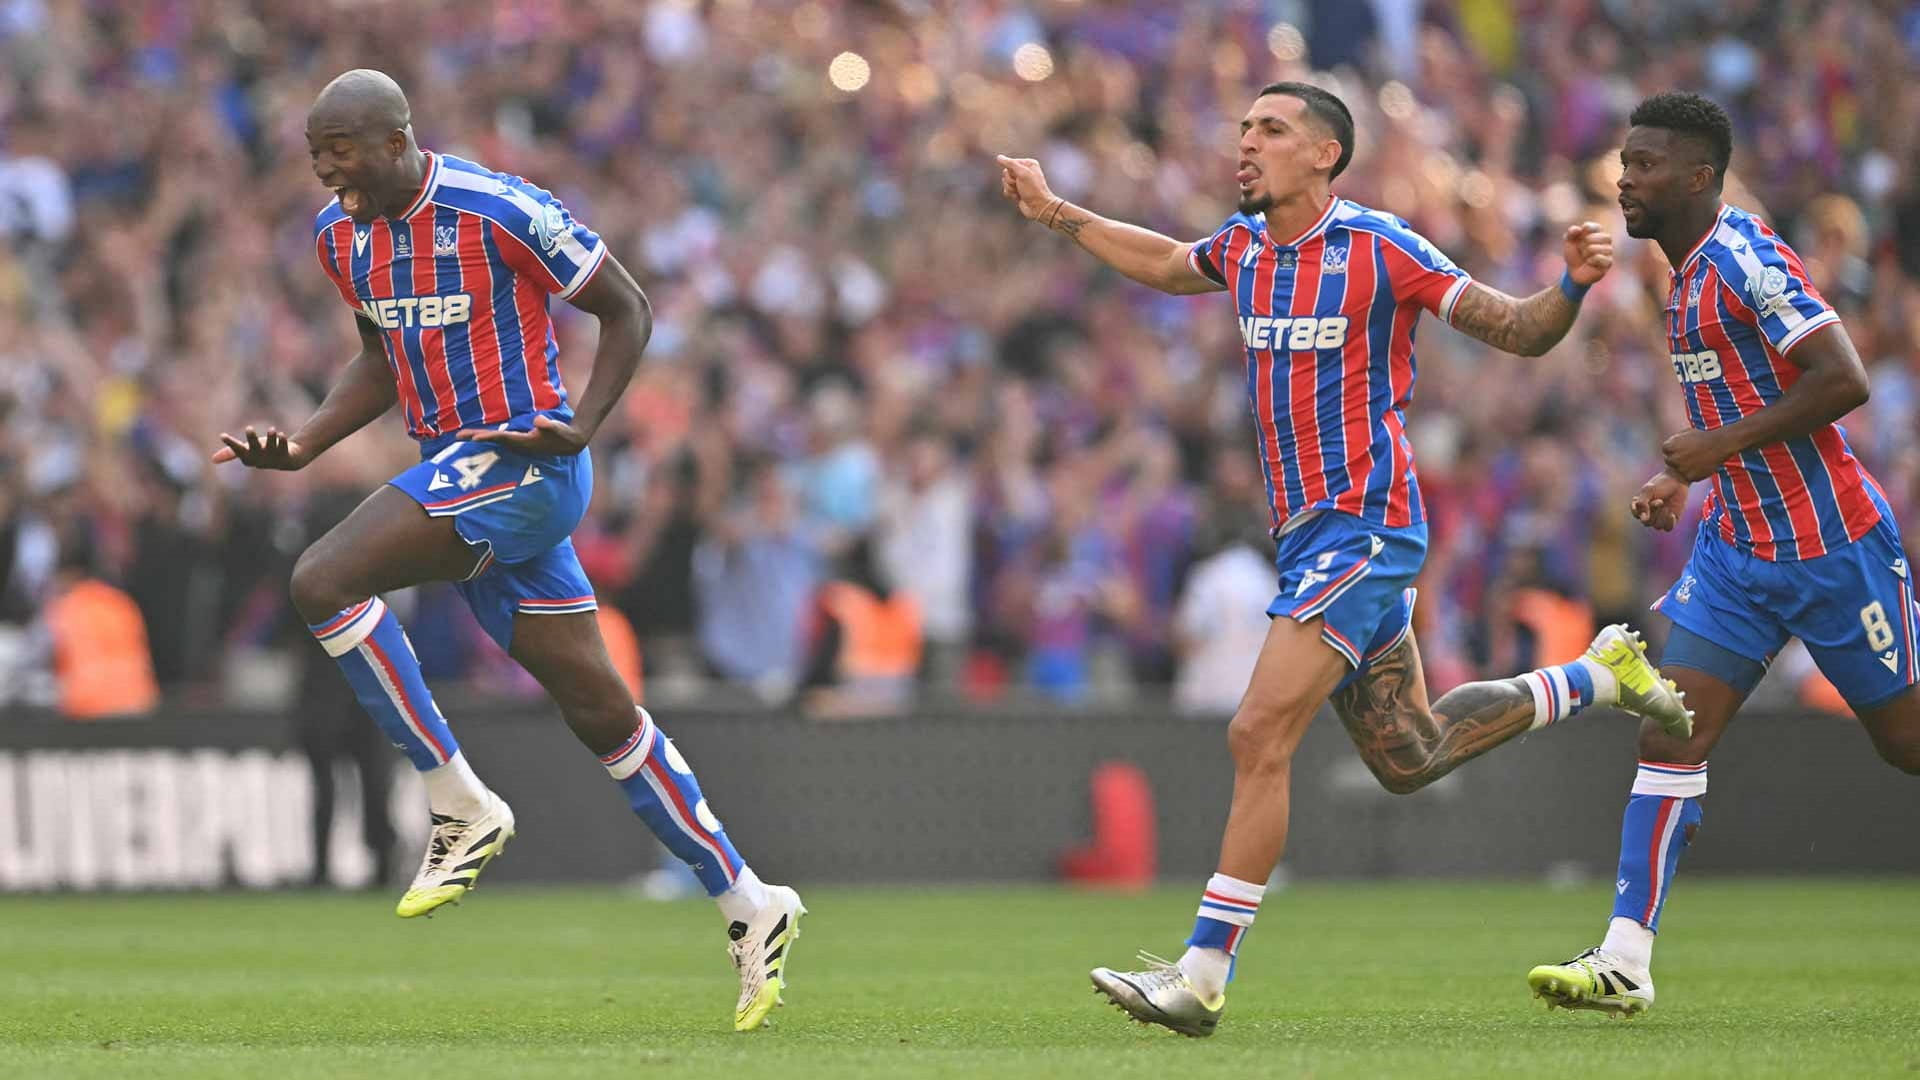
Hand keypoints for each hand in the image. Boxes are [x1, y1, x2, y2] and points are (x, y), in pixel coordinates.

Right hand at [213, 426, 310, 469]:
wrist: (288, 460)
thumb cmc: (262, 453)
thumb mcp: (246, 452)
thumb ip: (231, 454)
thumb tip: (212, 460)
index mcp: (249, 458)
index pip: (238, 450)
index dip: (231, 444)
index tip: (222, 435)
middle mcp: (261, 459)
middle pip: (255, 448)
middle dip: (252, 439)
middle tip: (249, 428)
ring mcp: (274, 458)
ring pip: (272, 447)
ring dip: (271, 438)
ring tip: (272, 429)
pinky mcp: (287, 456)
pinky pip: (284, 449)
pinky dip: (282, 441)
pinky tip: (281, 434)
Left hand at [456, 414, 589, 455]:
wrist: (569, 444)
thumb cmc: (562, 435)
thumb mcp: (557, 429)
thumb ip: (548, 425)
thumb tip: (538, 421)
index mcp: (523, 442)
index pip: (502, 439)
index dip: (488, 438)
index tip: (474, 439)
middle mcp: (517, 444)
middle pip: (492, 440)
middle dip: (475, 438)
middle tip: (456, 437)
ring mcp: (517, 443)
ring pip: (493, 439)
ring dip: (478, 437)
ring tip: (461, 436)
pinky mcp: (519, 440)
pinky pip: (498, 438)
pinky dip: (487, 436)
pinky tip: (478, 434)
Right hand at [996, 155, 1058, 221]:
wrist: (1038, 207)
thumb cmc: (1034, 189)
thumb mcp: (1023, 173)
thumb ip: (1010, 164)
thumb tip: (999, 157)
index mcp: (1028, 164)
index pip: (1010, 163)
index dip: (1011, 171)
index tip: (1019, 177)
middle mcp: (1024, 171)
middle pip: (1006, 172)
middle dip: (1010, 181)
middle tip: (1019, 185)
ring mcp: (1020, 182)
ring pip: (1005, 182)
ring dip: (1010, 188)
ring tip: (1019, 192)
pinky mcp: (1017, 190)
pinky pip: (1006, 190)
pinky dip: (1010, 194)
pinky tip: (1018, 197)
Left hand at [1563, 221, 1613, 285]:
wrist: (1573, 271)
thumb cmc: (1574, 254)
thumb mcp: (1569, 242)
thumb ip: (1571, 232)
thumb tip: (1577, 229)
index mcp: (1597, 232)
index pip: (1596, 227)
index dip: (1587, 230)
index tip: (1579, 234)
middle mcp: (1605, 241)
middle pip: (1604, 236)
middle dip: (1587, 242)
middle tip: (1581, 248)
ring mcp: (1608, 252)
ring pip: (1603, 248)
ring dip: (1588, 252)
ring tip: (1584, 256)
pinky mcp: (1608, 263)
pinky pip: (1601, 258)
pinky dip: (1591, 260)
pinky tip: (1588, 262)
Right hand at [1631, 470, 1689, 531]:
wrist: (1679, 480)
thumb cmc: (1661, 483)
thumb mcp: (1648, 491)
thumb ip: (1642, 503)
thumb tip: (1642, 518)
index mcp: (1641, 506)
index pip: (1636, 515)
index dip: (1640, 510)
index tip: (1646, 500)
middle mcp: (1650, 513)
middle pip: (1646, 523)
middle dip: (1653, 512)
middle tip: (1660, 501)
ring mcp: (1661, 517)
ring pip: (1657, 526)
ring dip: (1662, 516)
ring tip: (1666, 506)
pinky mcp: (1672, 519)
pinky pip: (1668, 528)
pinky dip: (1669, 522)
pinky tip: (1672, 513)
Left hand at [1661, 428, 1731, 482]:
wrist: (1719, 444)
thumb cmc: (1703, 437)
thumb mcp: (1685, 433)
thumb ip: (1674, 440)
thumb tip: (1667, 446)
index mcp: (1668, 447)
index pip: (1666, 451)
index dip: (1675, 450)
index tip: (1685, 448)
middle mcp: (1672, 458)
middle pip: (1669, 462)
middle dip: (1678, 459)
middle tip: (1691, 455)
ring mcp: (1680, 469)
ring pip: (1678, 470)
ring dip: (1685, 467)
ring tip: (1697, 459)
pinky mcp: (1690, 476)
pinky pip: (1688, 476)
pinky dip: (1693, 473)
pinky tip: (1701, 466)